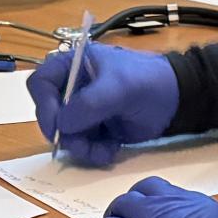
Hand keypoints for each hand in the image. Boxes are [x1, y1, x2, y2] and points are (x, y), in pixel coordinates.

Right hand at [28, 43, 178, 166]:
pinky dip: (94, 152)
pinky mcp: (96, 129)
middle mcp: (73, 88)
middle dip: (66, 133)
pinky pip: (82, 145)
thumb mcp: (118, 88)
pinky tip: (111, 149)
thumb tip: (62, 125)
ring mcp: (84, 110)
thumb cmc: (148, 81)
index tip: (56, 126)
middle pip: (50, 114)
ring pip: (66, 135)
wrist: (177, 99)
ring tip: (102, 150)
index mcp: (73, 65)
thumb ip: (88, 104)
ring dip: (81, 147)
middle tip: (81, 145)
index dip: (43, 105)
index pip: (41, 83)